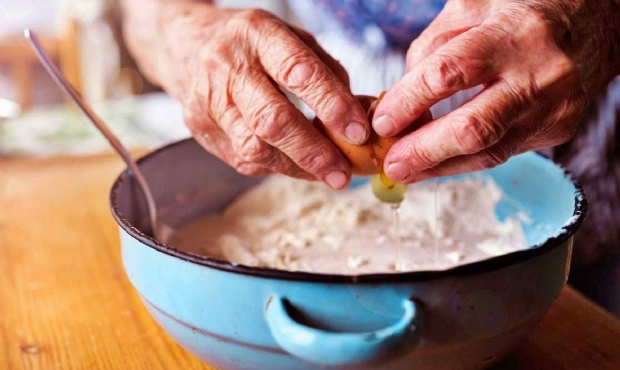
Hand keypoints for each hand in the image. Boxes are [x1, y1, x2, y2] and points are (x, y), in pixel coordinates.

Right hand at [153, 5, 368, 188]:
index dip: (331, 104)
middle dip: (313, 151)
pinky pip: (245, 160)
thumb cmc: (252, 44)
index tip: (358, 131)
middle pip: (272, 119)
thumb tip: (359, 113)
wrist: (186, 46)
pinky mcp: (202, 130)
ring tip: (328, 174)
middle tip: (343, 172)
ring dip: (297, 167)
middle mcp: (228, 67)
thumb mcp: (290, 37)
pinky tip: (300, 167)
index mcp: (257, 34)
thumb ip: (325, 71)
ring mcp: (209, 102)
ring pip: (255, 147)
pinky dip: (279, 168)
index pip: (297, 71)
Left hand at [373, 0, 619, 182]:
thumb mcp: (470, 11)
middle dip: (424, 151)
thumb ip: (431, 50)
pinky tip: (436, 164)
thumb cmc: (517, 14)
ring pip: (489, 152)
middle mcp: (539, 73)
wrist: (589, 25)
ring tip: (405, 171)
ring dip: (439, 167)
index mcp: (512, 33)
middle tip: (391, 163)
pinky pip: (501, 154)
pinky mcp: (557, 129)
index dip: (410, 101)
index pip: (451, 72)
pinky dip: (463, 162)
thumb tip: (400, 102)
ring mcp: (553, 106)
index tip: (382, 122)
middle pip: (474, 127)